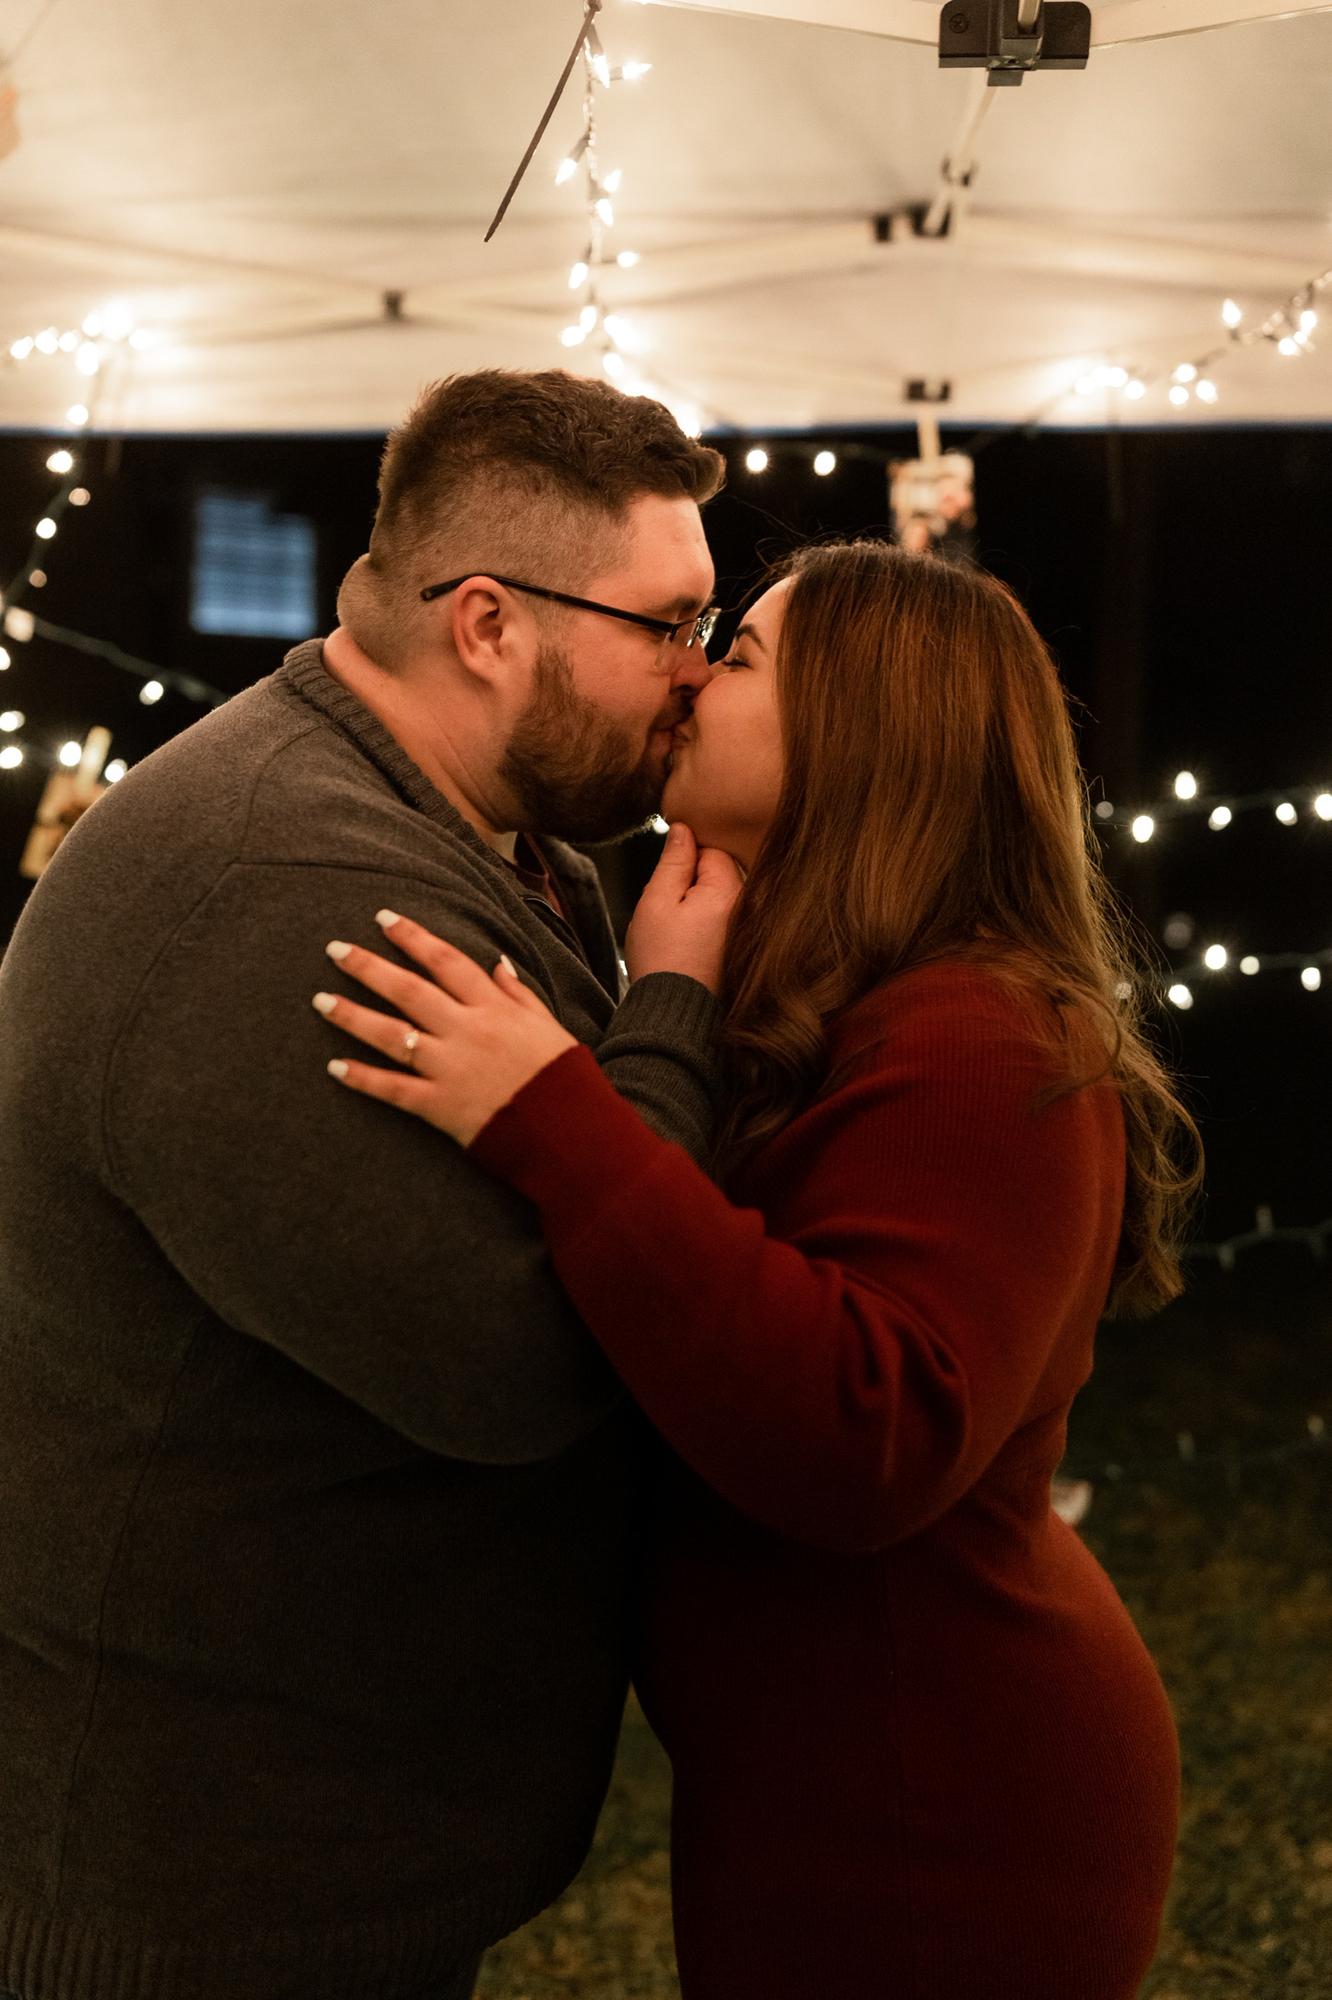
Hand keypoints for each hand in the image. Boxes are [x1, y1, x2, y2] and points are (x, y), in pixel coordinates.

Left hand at [314, 911, 577, 1146]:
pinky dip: (363, 1078)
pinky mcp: (440, 1106)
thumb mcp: (548, 1024)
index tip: (383, 918)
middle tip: (334, 949)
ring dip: (352, 1016)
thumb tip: (497, 961)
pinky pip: (394, 1089)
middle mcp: (466, 1031)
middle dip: (368, 967)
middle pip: (409, 990)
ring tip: (319, 1000)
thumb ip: (518, 992)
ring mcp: (450, 1068)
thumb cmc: (562, 1076)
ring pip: (392, 1034)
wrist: (570, 1132)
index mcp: (493, 1008)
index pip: (446, 961)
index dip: (413, 937)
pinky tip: (333, 1066)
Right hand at [625, 823, 744, 993]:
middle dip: (695, 883)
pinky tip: (694, 947)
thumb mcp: (656, 902)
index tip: (668, 883)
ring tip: (681, 933)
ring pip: (723, 898)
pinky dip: (711, 927)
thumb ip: (673, 861)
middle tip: (671, 912)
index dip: (684, 861)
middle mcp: (749, 908)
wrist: (674, 1015)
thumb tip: (683, 829)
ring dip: (702, 905)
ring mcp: (750, 930)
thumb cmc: (662, 960)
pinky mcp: (745, 950)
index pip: (712, 850)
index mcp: (729, 891)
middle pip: (722, 874)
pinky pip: (728, 922)